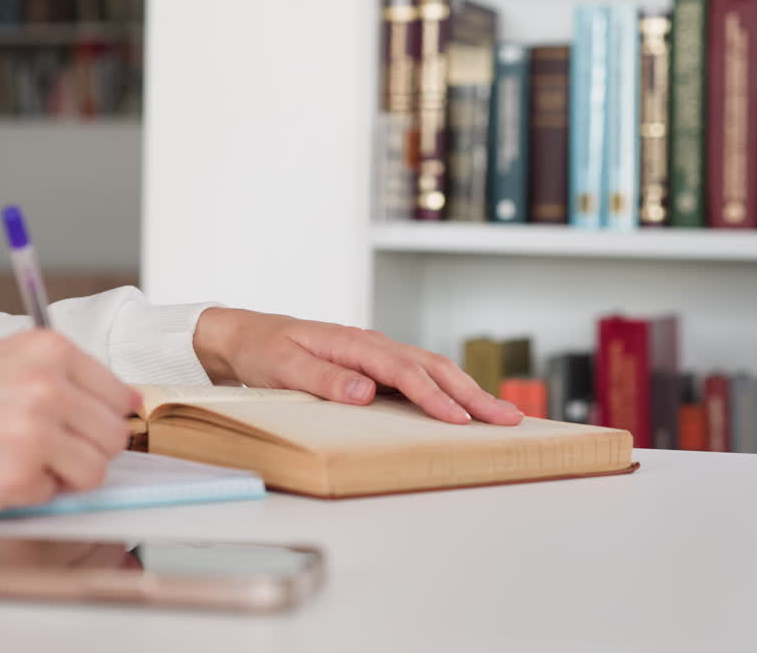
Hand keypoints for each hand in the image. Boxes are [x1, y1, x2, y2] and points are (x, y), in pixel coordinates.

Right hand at [0, 329, 136, 509]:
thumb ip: (56, 378)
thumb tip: (117, 405)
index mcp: (48, 348)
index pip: (120, 393)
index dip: (103, 418)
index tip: (85, 429)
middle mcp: (48, 384)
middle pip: (114, 436)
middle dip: (85, 450)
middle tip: (38, 450)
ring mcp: (35, 432)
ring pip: (94, 471)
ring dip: (61, 476)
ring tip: (12, 460)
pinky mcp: (16, 477)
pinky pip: (53, 497)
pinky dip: (25, 495)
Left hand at [193, 308, 522, 425]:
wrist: (247, 336)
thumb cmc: (264, 350)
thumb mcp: (283, 366)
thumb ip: (323, 378)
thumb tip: (365, 391)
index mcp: (353, 343)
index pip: (403, 371)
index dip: (433, 397)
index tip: (460, 420)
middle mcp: (372, 345)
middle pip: (433, 367)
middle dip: (472, 394)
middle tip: (509, 419)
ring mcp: (377, 355)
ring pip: (433, 370)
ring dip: (468, 393)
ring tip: (502, 416)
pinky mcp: (376, 367)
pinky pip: (420, 377)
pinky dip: (449, 391)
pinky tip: (467, 407)